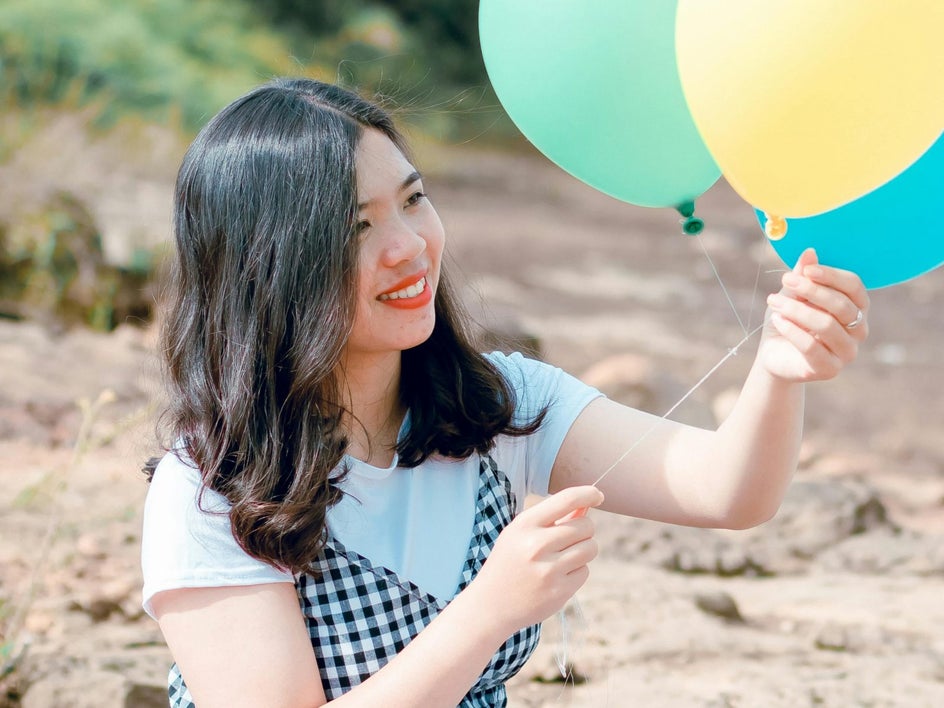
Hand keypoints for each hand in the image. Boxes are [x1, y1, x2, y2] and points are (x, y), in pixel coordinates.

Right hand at [468, 485, 603, 633]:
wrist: (491, 603)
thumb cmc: (509, 561)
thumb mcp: (520, 533)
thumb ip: (551, 518)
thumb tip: (586, 505)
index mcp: (525, 525)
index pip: (567, 499)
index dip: (588, 494)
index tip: (598, 495)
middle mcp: (537, 545)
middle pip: (586, 526)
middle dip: (585, 529)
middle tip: (571, 537)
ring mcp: (549, 570)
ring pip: (590, 548)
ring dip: (584, 549)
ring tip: (564, 556)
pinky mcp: (559, 591)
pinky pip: (585, 571)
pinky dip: (577, 571)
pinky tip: (557, 576)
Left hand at [760, 248, 869, 382]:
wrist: (774, 355)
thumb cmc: (788, 320)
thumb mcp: (792, 295)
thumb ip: (803, 276)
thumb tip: (810, 252)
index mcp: (856, 307)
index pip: (854, 286)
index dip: (831, 276)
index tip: (805, 270)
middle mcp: (858, 330)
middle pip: (842, 305)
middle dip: (811, 290)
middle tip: (785, 281)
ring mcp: (846, 352)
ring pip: (826, 325)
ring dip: (796, 310)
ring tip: (773, 301)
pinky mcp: (829, 369)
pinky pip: (811, 347)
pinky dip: (792, 330)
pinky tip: (778, 320)